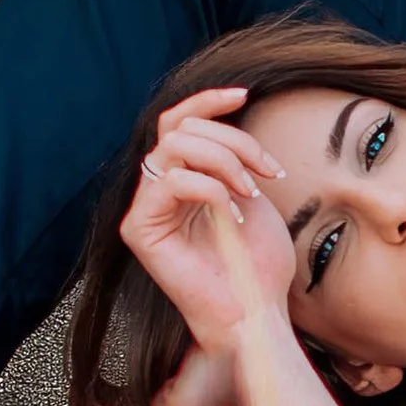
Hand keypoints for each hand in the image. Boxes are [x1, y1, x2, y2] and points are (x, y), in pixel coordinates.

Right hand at [119, 90, 296, 352]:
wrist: (255, 311)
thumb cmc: (257, 262)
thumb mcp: (251, 194)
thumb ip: (233, 156)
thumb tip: (230, 116)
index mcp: (181, 179)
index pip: (179, 122)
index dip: (206, 101)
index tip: (244, 94)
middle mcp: (157, 190)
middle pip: (181, 128)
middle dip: (233, 141)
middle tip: (266, 173)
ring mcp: (145, 209)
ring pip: (175, 147)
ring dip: (224, 161)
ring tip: (250, 192)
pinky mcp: (139, 230)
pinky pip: (171, 181)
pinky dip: (211, 191)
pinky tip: (233, 217)